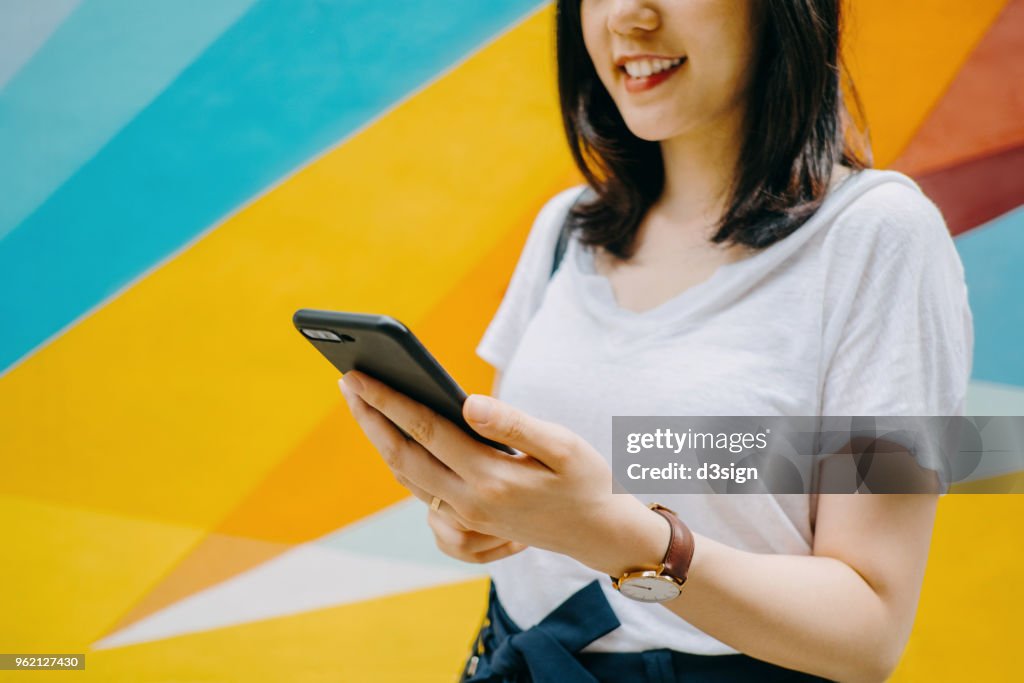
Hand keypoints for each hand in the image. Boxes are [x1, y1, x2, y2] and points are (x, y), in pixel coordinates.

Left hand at [337, 370, 667, 575]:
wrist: (598, 534)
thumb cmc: (585, 481)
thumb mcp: (562, 446)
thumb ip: (513, 424)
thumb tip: (467, 403)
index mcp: (491, 478)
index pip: (426, 430)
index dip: (389, 400)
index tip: (359, 375)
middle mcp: (470, 504)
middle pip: (402, 457)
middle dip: (370, 418)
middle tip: (346, 382)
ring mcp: (465, 519)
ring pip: (407, 478)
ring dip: (382, 441)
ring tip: (365, 405)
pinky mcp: (467, 527)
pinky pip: (423, 498)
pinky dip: (404, 468)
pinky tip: (401, 442)